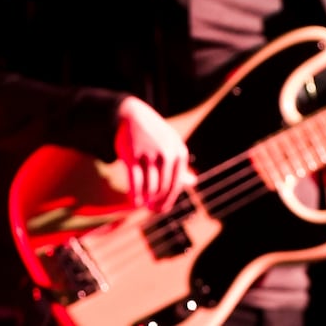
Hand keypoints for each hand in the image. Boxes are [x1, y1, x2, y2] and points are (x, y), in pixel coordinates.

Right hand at [114, 96, 192, 211]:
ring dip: (146, 200)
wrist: (133, 116)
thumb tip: (194, 182)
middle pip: (164, 188)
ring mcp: (150, 154)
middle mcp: (168, 154)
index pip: (177, 184)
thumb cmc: (155, 136)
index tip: (161, 210)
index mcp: (180, 153)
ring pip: (150, 187)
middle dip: (157, 202)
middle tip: (151, 209)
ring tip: (142, 204)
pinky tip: (134, 202)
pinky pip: (135, 182)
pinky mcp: (132, 156)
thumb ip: (180, 166)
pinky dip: (135, 195)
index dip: (168, 200)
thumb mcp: (172, 146)